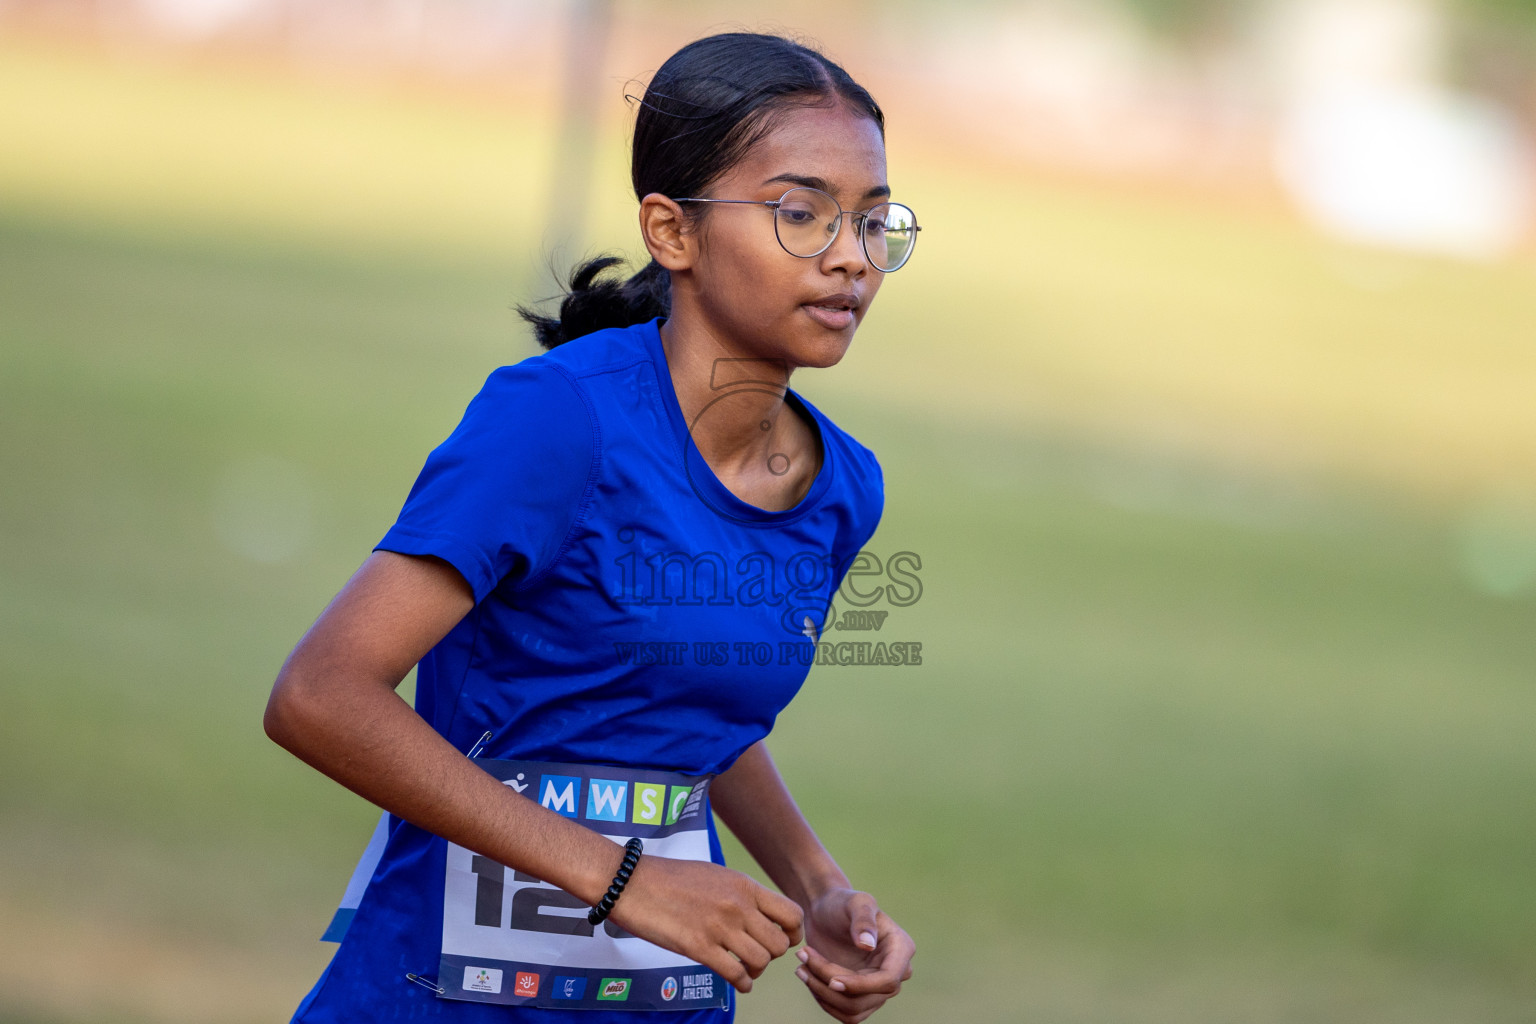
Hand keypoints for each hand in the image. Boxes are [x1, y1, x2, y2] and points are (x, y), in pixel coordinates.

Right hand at [607, 855, 803, 993]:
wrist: (631, 882)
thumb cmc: (669, 877)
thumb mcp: (715, 875)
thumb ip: (739, 893)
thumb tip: (757, 911)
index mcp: (744, 885)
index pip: (792, 914)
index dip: (794, 933)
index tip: (784, 940)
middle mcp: (738, 906)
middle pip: (780, 943)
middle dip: (773, 955)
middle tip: (758, 955)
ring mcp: (720, 927)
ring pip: (762, 961)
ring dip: (756, 971)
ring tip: (745, 970)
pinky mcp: (699, 947)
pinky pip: (736, 974)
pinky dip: (742, 984)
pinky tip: (737, 982)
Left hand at [793, 888, 914, 1023]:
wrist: (824, 911)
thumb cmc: (842, 903)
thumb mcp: (854, 902)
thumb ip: (863, 919)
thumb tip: (868, 945)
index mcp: (901, 948)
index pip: (887, 980)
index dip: (860, 985)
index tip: (831, 980)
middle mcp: (895, 972)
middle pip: (865, 997)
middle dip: (830, 981)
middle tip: (803, 957)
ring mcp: (878, 988)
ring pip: (853, 1010)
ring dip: (822, 993)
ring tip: (801, 967)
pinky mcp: (861, 997)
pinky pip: (845, 1013)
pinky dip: (822, 999)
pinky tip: (807, 975)